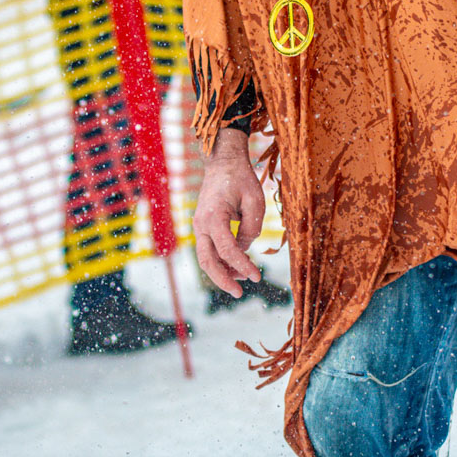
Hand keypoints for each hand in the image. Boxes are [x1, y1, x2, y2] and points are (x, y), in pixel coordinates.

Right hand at [193, 129, 265, 295]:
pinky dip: (221, 261)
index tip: (257, 277)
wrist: (223, 163)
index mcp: (213, 216)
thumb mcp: (255, 201)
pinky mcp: (203, 227)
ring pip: (205, 258)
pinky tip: (237, 266)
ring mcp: (199, 226)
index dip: (242, 265)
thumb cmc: (241, 179)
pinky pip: (209, 250)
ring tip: (243, 278)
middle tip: (239, 293)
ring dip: (222, 272)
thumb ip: (251, 228)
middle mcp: (201, 223)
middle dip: (223, 280)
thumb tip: (245, 250)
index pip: (226, 249)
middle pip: (207, 260)